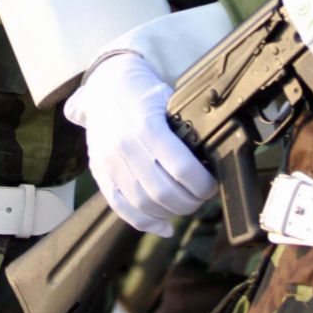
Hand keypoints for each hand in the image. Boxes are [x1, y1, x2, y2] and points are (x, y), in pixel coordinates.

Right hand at [65, 52, 215, 236]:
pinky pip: (121, 208)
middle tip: (202, 196)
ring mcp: (109, 163)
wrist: (104, 86)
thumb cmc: (143, 92)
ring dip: (170, 212)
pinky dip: (145, 222)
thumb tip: (212, 153)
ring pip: (143, 204)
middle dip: (189, 201)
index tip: (211, 185)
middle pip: (163, 192)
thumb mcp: (169, 100)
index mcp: (147, 126)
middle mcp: (125, 147)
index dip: (201, 184)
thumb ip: (186, 126)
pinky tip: (164, 226)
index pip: (181, 168)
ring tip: (186, 206)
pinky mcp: (100, 174)